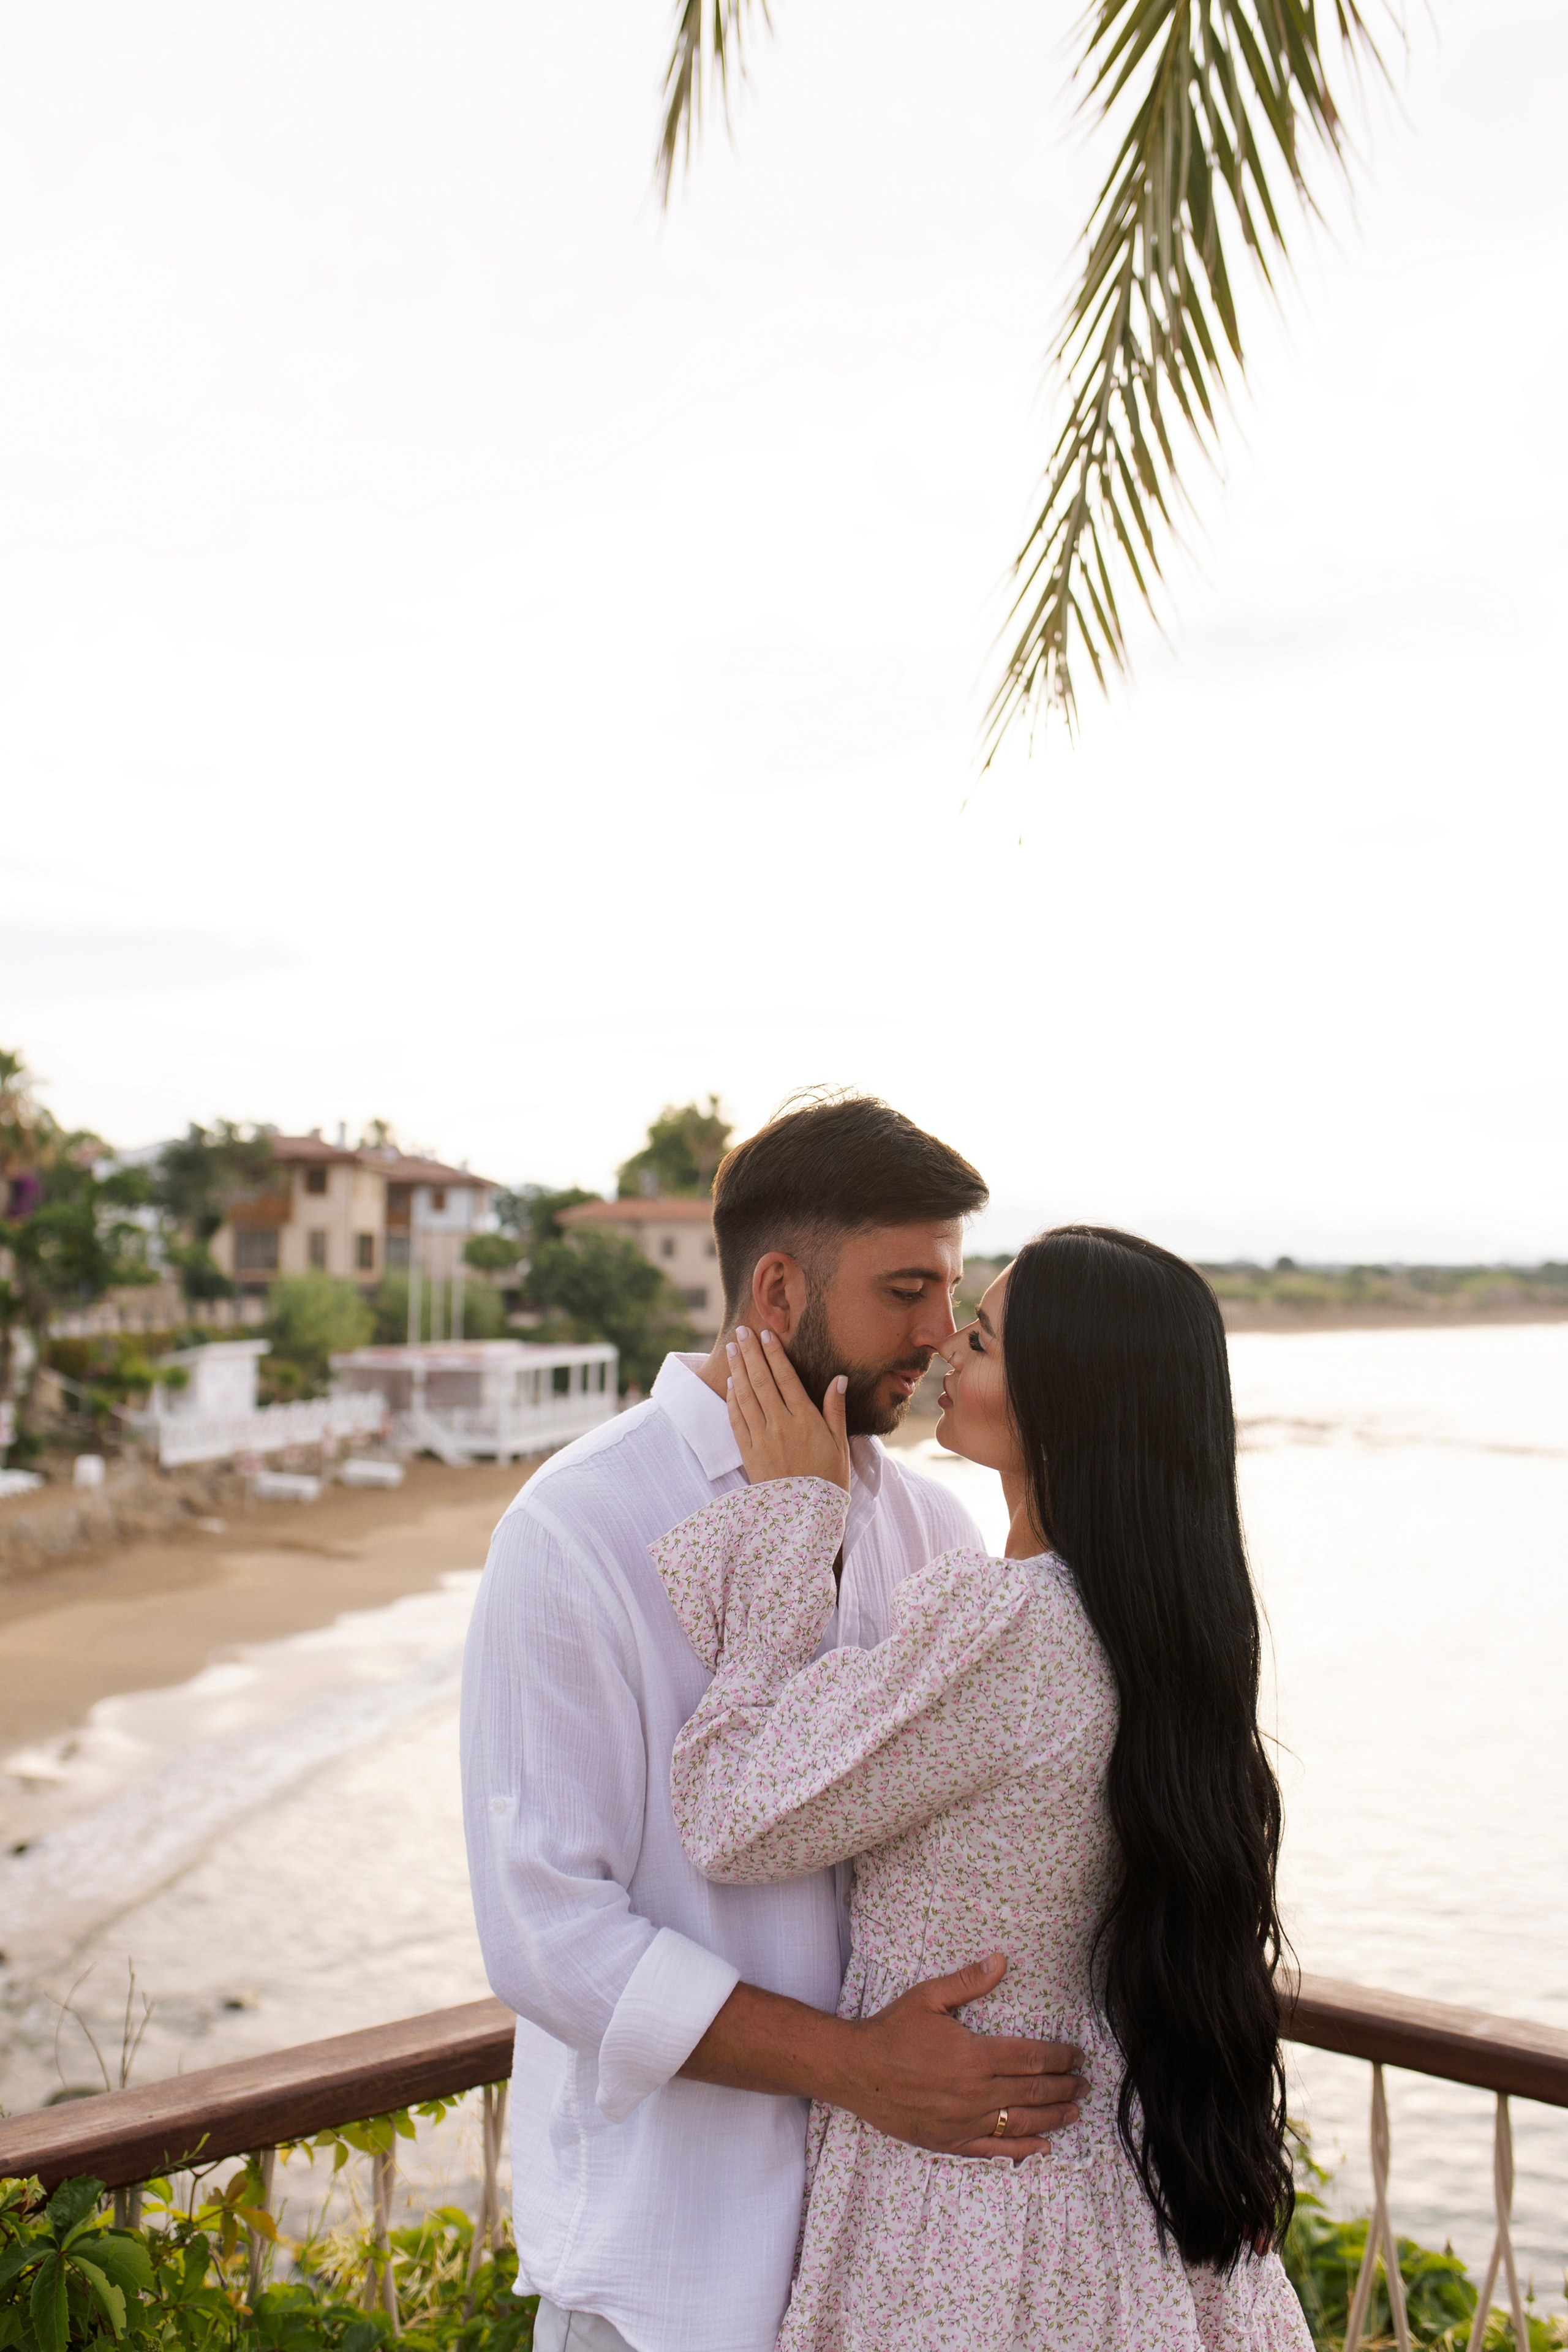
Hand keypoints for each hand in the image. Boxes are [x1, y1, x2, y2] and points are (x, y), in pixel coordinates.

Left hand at [727, 1325, 850, 1492]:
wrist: (805, 1520)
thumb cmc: (829, 1482)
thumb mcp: (841, 1445)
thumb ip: (836, 1410)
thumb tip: (838, 1378)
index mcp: (806, 1421)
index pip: (786, 1378)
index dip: (775, 1354)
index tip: (766, 1335)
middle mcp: (781, 1426)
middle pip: (761, 1381)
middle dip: (751, 1354)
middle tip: (742, 1332)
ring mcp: (762, 1439)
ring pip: (746, 1397)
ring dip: (738, 1370)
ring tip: (732, 1350)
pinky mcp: (749, 1454)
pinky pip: (737, 1421)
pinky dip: (732, 1399)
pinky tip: (731, 1384)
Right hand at [833, 1953, 1087, 2160]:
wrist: (856, 2070)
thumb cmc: (892, 2031)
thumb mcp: (928, 1997)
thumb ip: (968, 1982)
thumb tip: (1001, 1960)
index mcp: (975, 2055)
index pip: (1031, 2058)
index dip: (1059, 2057)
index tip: (1077, 2056)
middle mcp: (975, 2092)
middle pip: (1033, 2092)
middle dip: (1064, 2087)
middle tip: (1085, 2084)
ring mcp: (964, 2121)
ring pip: (1021, 2122)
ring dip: (1053, 2117)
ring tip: (1074, 2112)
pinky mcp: (950, 2141)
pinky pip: (995, 2149)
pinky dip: (1023, 2150)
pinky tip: (1043, 2147)